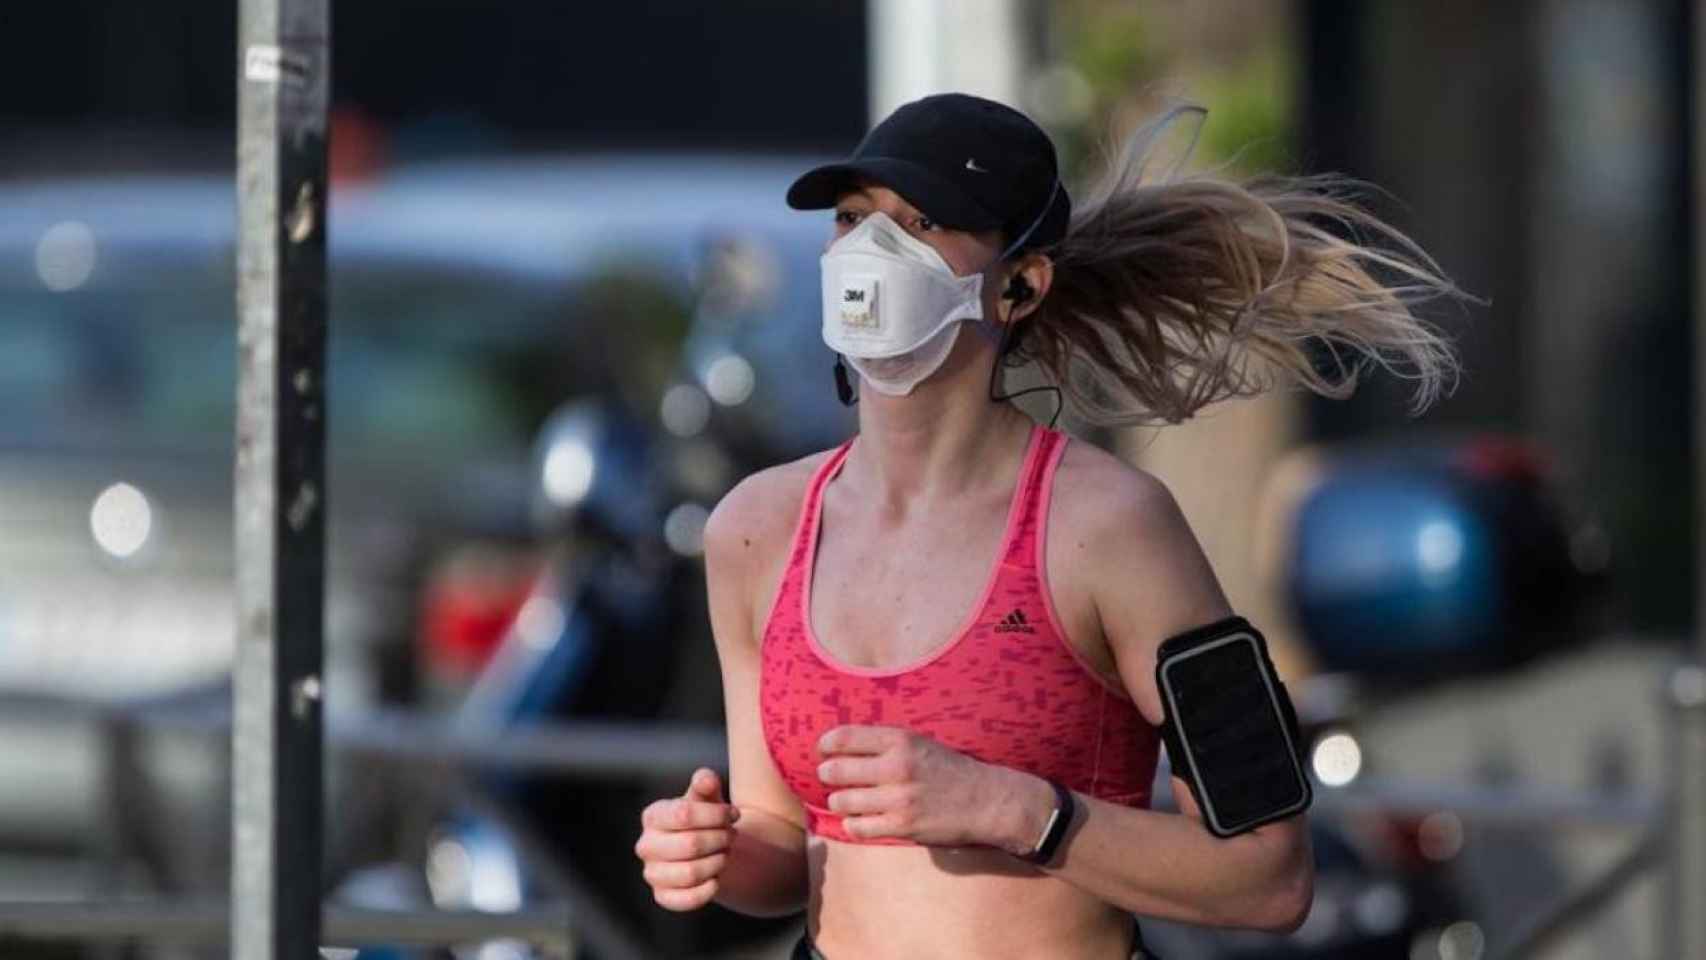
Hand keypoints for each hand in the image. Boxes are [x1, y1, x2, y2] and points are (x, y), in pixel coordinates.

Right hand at [635, 767, 741, 910]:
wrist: (707, 849)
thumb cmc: (704, 817)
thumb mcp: (707, 797)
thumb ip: (705, 784)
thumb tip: (706, 778)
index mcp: (653, 816)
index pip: (684, 814)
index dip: (716, 814)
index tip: (734, 814)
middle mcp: (646, 845)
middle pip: (690, 845)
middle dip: (720, 839)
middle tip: (732, 835)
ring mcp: (652, 873)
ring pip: (690, 873)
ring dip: (717, 863)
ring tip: (725, 854)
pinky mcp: (662, 896)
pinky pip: (685, 899)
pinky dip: (707, 890)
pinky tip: (716, 879)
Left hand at [816, 725, 1039, 850]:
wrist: (985, 800)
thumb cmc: (949, 770)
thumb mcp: (919, 743)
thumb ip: (884, 744)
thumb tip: (840, 745)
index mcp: (900, 740)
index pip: (844, 737)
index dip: (825, 745)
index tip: (822, 750)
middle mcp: (897, 767)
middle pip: (836, 771)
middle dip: (827, 775)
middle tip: (828, 777)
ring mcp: (898, 799)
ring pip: (842, 801)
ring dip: (838, 802)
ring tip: (843, 800)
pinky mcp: (902, 826)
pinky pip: (858, 827)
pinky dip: (852, 825)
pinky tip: (858, 821)